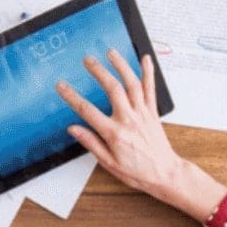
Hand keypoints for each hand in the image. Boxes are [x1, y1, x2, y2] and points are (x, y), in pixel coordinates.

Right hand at [57, 50, 223, 219]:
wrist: (164, 173)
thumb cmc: (137, 171)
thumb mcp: (109, 163)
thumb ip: (91, 143)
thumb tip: (74, 129)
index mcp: (114, 134)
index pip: (88, 111)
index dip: (72, 96)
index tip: (62, 86)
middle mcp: (129, 120)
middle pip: (112, 89)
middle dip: (99, 71)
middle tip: (87, 60)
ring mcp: (142, 113)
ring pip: (132, 84)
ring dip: (121, 66)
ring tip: (110, 52)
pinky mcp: (153, 112)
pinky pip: (151, 89)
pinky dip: (149, 72)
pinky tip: (145, 58)